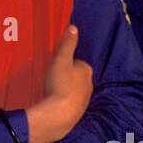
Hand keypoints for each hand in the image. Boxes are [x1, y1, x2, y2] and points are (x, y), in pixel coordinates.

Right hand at [26, 26, 94, 142]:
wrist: (60, 114)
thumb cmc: (61, 83)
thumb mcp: (61, 59)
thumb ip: (67, 44)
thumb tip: (74, 28)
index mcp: (87, 70)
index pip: (78, 61)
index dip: (67, 61)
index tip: (57, 63)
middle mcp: (90, 84)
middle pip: (77, 75)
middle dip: (68, 75)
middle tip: (53, 76)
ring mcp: (85, 99)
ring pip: (75, 89)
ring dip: (66, 88)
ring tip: (53, 89)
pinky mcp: (78, 111)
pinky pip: (72, 101)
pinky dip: (65, 100)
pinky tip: (55, 101)